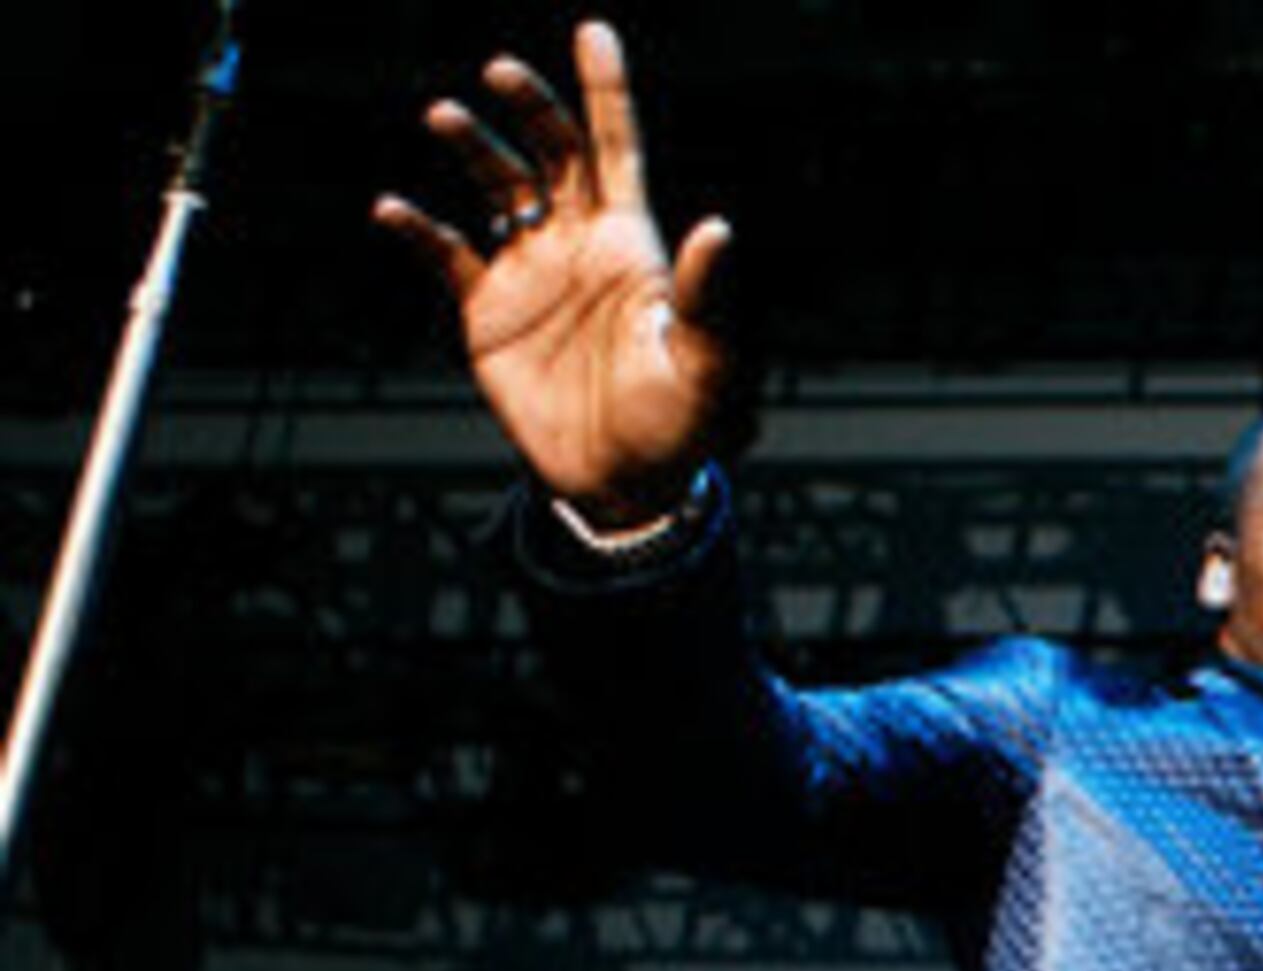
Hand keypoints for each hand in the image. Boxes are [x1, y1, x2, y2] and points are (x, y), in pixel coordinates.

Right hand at [369, 20, 734, 523]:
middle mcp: (578, 246)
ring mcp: (529, 273)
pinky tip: (396, 210)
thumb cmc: (682, 430)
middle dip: (530, 106)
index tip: (592, 30)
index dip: (607, 90)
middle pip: (551, 152)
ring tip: (447, 118)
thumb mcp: (711, 367)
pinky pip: (443, 255)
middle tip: (501, 72)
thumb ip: (712, 301)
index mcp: (635, 247)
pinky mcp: (485, 313)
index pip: (619, 149)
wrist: (625, 486)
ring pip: (495, 188)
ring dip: (472, 149)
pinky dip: (417, 228)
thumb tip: (720, 228)